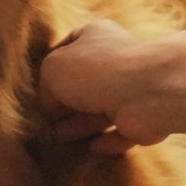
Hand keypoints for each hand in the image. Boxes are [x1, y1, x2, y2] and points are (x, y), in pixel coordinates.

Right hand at [39, 20, 168, 154]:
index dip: (51, 68)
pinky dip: (107, 141)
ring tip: (59, 138)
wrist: (146, 92)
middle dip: (65, 103)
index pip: (67, 48)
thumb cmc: (94, 71)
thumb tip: (47, 108)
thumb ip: (44, 89)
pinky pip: (120, 132)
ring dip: (81, 124)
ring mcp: (130, 91)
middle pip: (83, 84)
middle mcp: (113, 61)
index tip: (38, 89)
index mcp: (94, 36)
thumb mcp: (52, 71)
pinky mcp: (143, 119)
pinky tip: (92, 149)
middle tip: (47, 121)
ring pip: (100, 110)